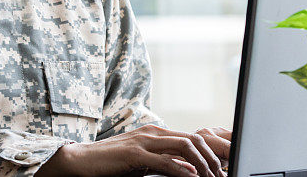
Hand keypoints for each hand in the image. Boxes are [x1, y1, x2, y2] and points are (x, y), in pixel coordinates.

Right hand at [37, 123, 231, 176]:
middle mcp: (154, 133)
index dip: (212, 152)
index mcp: (157, 133)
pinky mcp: (135, 154)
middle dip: (214, 157)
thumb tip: (190, 171)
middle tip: (224, 174)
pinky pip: (165, 161)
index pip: (193, 138)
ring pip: (184, 147)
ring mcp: (144, 141)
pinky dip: (182, 170)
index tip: (224, 167)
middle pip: (195, 139)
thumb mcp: (143, 163)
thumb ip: (165, 163)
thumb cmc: (112, 164)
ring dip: (202, 164)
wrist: (81, 161)